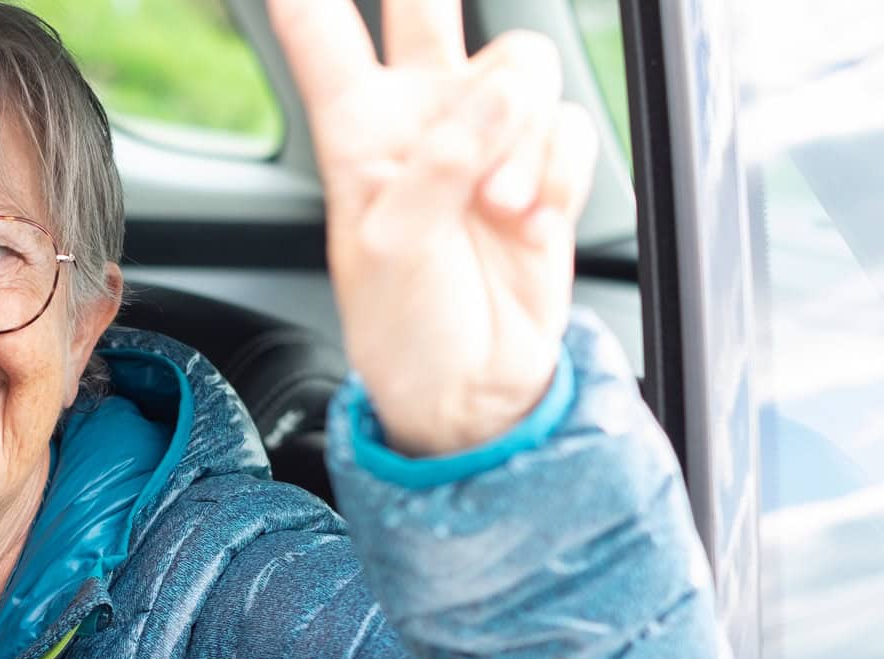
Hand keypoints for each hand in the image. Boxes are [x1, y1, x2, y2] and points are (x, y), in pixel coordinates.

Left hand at [268, 0, 598, 454]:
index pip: (323, 39)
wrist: (469, 388)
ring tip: (496, 209)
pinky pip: (568, 126)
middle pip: (426, 9)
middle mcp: (419, 120)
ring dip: (519, 136)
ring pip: (523, 67)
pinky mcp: (542, 165)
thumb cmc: (405, 328)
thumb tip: (501, 95)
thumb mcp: (393, 247)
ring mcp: (485, 138)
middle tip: (438, 9)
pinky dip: (557, 174)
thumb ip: (439, 162)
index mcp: (355, 134)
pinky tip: (528, 221)